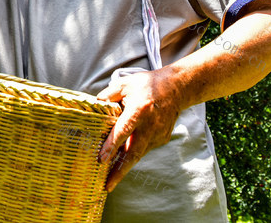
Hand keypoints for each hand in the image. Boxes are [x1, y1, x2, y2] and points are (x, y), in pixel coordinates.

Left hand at [95, 69, 182, 191]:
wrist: (176, 88)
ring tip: (110, 177)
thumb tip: (93, 106)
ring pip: (138, 153)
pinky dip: (134, 152)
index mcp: (139, 110)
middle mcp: (150, 126)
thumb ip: (107, 96)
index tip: (102, 159)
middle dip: (120, 172)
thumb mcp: (124, 84)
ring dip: (125, 165)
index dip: (112, 146)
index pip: (123, 131)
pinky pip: (145, 148)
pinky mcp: (162, 139)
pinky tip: (124, 155)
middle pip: (133, 153)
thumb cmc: (147, 85)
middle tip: (107, 186)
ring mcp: (158, 134)